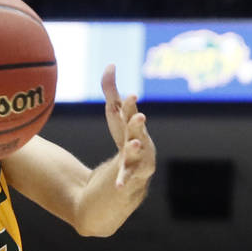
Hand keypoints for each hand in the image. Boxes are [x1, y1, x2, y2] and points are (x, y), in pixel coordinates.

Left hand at [101, 64, 155, 187]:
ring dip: (137, 148)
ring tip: (134, 143)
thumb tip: (111, 64)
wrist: (133, 169)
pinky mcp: (132, 176)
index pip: (131, 113)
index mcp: (134, 125)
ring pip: (139, 154)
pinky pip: (127, 178)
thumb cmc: (125, 137)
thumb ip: (111, 89)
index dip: (130, 105)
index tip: (130, 95)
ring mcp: (139, 159)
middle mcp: (140, 141)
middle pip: (138, 131)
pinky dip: (123, 181)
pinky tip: (117, 186)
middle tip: (139, 116)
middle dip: (138, 123)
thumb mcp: (115, 115)